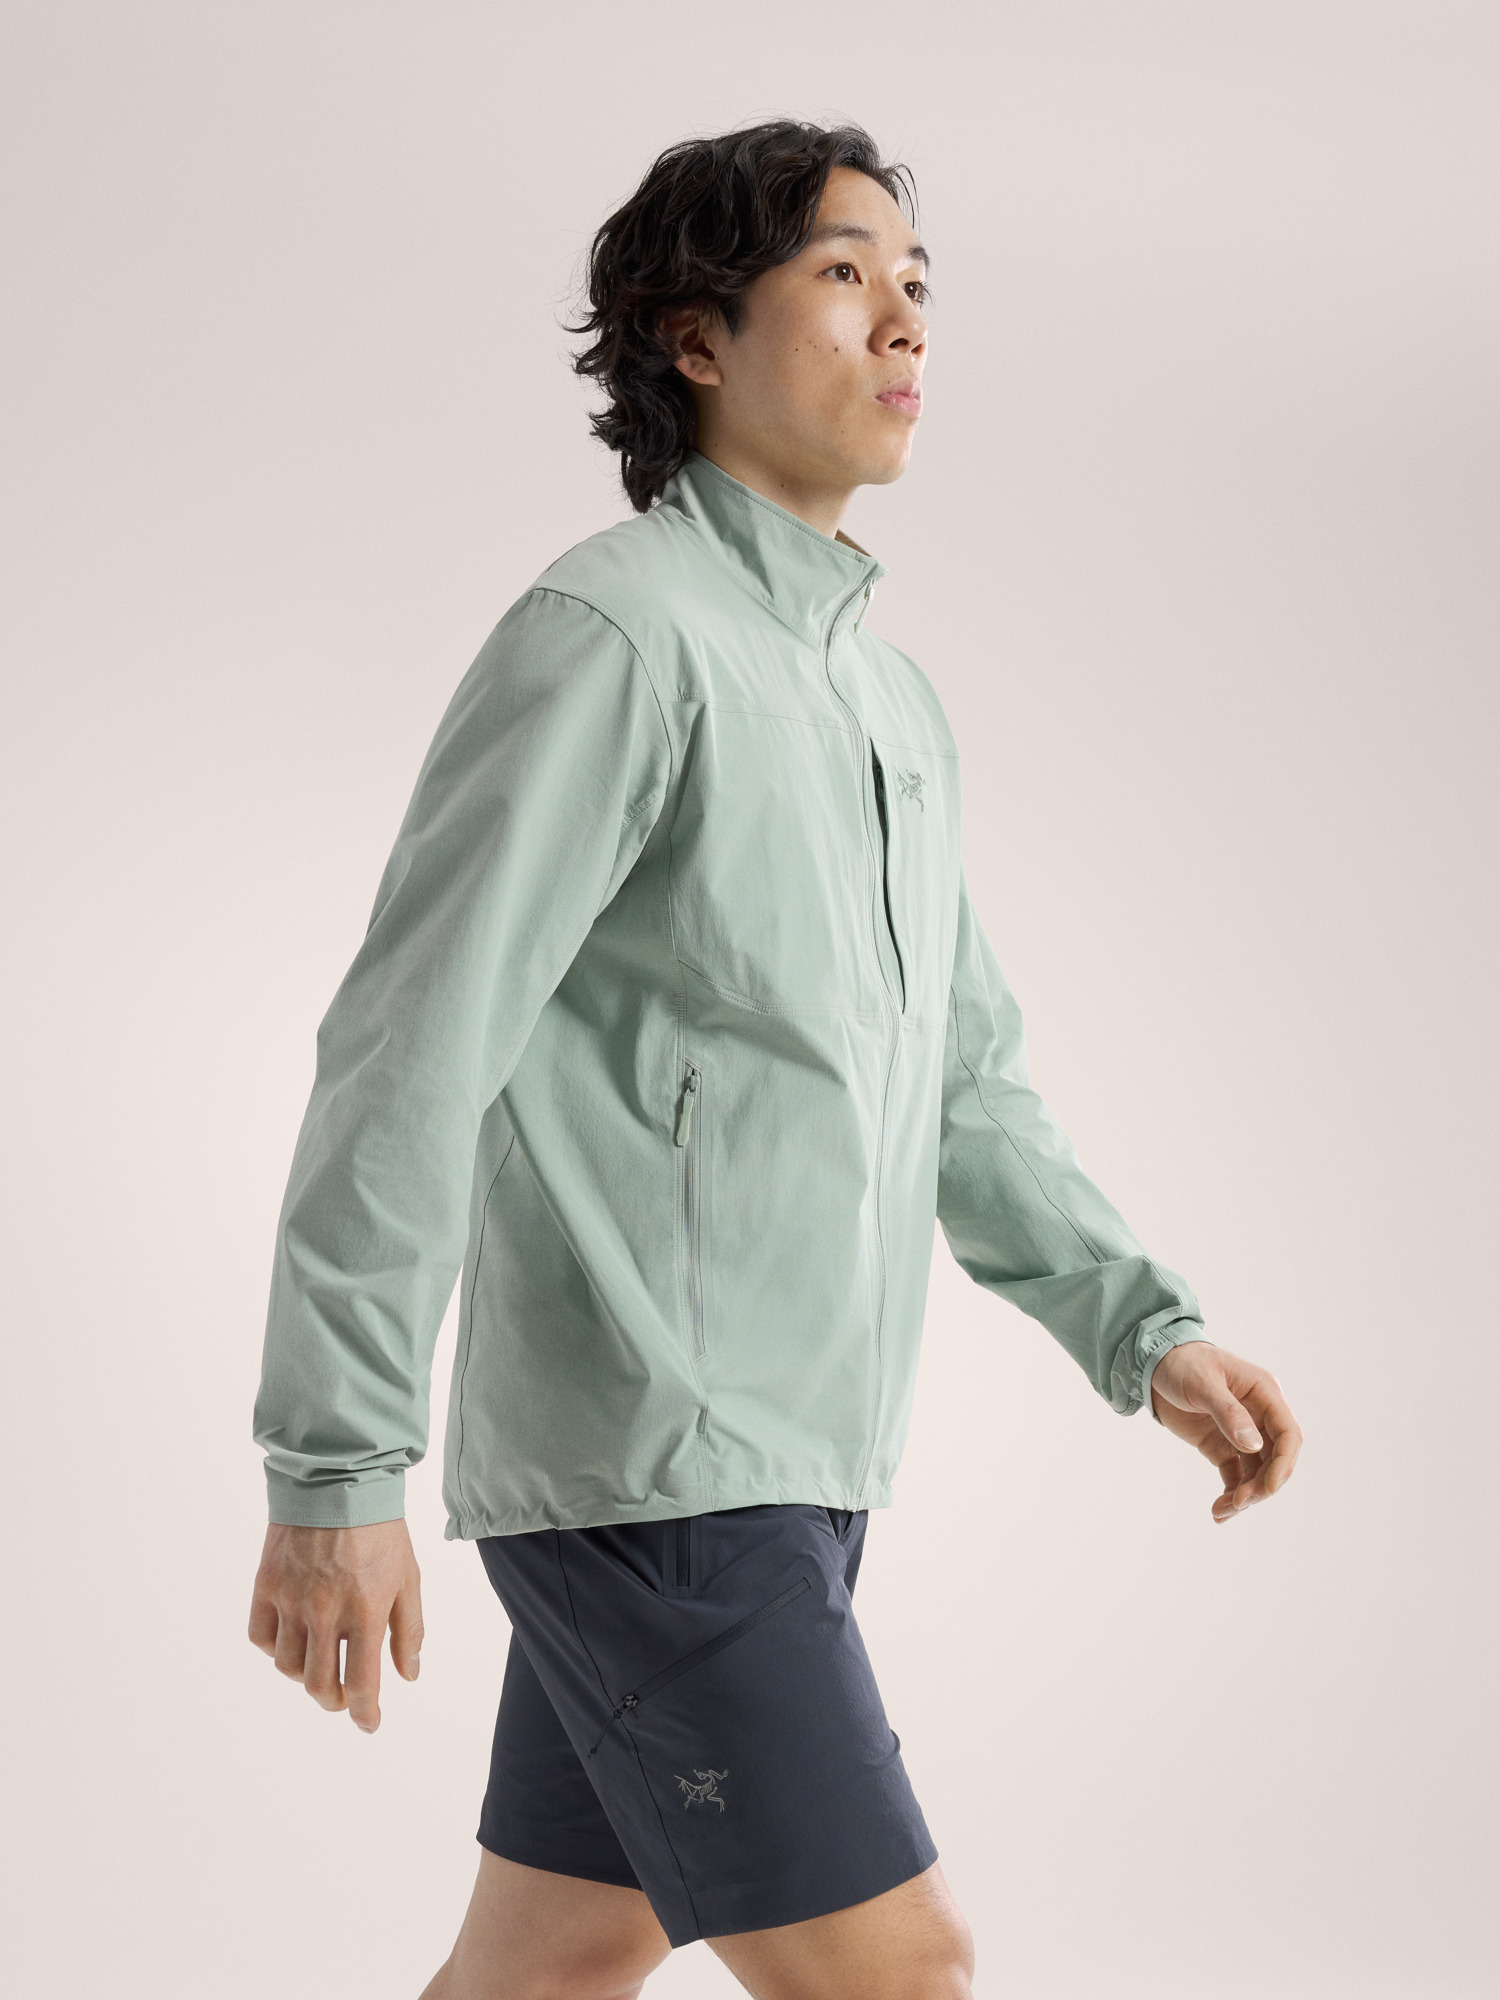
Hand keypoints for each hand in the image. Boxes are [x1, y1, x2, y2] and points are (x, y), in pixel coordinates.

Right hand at [247, 1519, 422, 1731]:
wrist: (337, 1480)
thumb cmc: (379, 1529)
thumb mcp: (408, 1577)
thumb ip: (408, 1630)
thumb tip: (408, 1675)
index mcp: (365, 1612)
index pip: (362, 1683)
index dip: (366, 1713)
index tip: (369, 1724)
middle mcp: (324, 1613)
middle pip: (319, 1686)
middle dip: (335, 1701)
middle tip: (344, 1697)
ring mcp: (290, 1600)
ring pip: (287, 1667)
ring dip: (305, 1676)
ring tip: (321, 1663)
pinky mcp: (265, 1586)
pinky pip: (261, 1638)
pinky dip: (275, 1648)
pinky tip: (293, 1638)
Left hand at [1149, 1343, 1302, 1524]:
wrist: (1153, 1363)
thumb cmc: (1182, 1363)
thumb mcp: (1203, 1383)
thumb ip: (1229, 1412)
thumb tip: (1254, 1445)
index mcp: (1264, 1393)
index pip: (1287, 1433)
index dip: (1283, 1463)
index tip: (1268, 1489)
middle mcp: (1259, 1415)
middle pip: (1276, 1458)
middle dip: (1262, 1485)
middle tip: (1238, 1502)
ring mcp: (1242, 1432)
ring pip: (1257, 1472)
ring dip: (1245, 1495)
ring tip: (1221, 1511)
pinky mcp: (1223, 1445)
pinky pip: (1235, 1475)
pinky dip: (1231, 1493)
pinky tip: (1219, 1511)